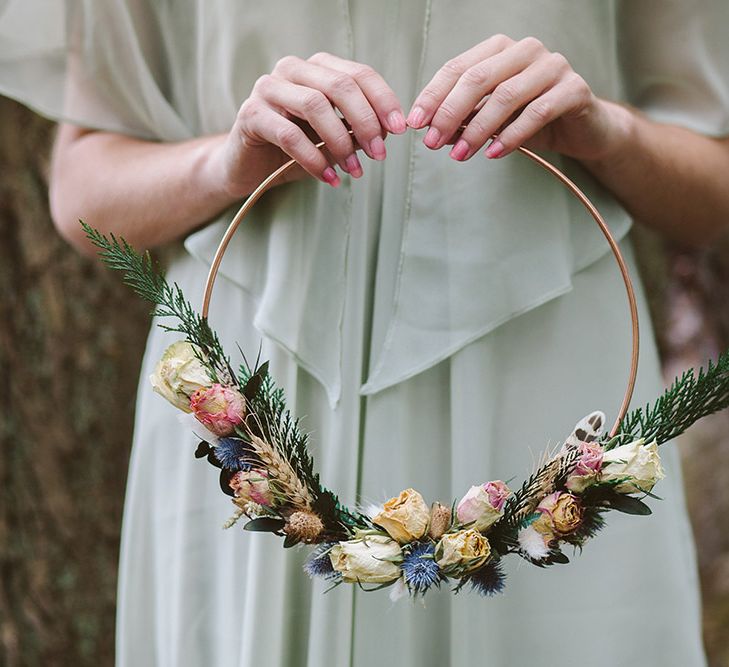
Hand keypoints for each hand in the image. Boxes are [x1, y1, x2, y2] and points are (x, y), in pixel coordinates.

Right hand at [217, 52, 406, 195]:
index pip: (358, 74)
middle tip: (378, 154)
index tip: (399, 129)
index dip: (383, 100)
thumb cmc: (294, 151)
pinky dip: (314, 159)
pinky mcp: (251, 114)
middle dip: (365, 121)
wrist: (249, 168)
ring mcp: (268, 88)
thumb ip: (356, 130)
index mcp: (316, 68)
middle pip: (339, 86)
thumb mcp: (332, 140)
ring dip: (341, 141)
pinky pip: (290, 135)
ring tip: (354, 170)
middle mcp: (291, 70)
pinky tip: (328, 178)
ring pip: (315, 105)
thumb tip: (387, 132)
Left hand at [407, 35, 624, 162]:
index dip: (433, 96)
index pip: (458, 68)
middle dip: (450, 113)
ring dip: (477, 129)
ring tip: (459, 156)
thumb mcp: (491, 120)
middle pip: (478, 78)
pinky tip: (493, 154)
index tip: (414, 124)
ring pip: (506, 96)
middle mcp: (526, 50)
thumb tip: (428, 130)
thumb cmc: (531, 120)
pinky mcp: (575, 89)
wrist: (584, 130)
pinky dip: (511, 136)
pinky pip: (537, 113)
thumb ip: (464, 119)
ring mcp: (553, 66)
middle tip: (432, 143)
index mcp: (500, 50)